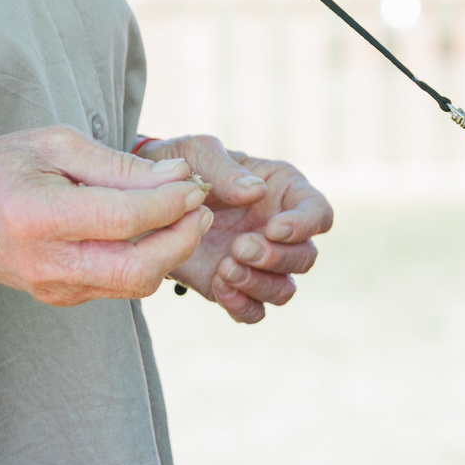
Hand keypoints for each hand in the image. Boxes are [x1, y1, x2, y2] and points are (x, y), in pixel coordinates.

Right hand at [0, 125, 213, 305]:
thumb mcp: (53, 144)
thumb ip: (118, 164)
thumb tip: (179, 175)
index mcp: (39, 217)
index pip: (126, 218)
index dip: (172, 202)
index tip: (195, 181)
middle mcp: (47, 263)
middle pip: (140, 269)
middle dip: (183, 238)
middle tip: (200, 206)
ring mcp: (54, 288)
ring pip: (136, 284)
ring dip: (171, 251)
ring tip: (182, 214)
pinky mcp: (62, 299)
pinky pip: (119, 286)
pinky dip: (146, 260)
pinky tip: (151, 230)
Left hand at [137, 135, 332, 322]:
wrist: (145, 198)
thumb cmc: (180, 165)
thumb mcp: (198, 153)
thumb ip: (226, 169)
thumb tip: (256, 192)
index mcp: (284, 192)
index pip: (319, 213)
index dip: (305, 225)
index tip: (274, 229)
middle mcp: (279, 231)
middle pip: (305, 258)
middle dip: (277, 258)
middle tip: (239, 247)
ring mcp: (258, 263)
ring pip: (284, 291)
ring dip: (260, 284)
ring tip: (225, 268)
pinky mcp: (234, 286)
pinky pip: (254, 312)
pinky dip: (242, 305)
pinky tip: (219, 284)